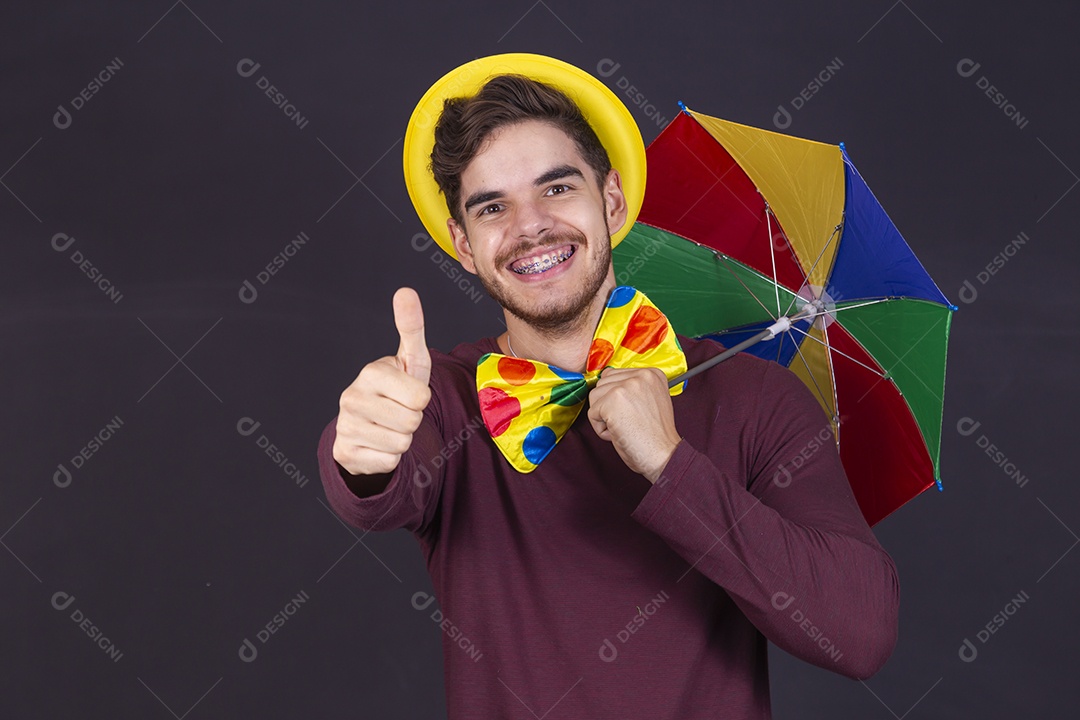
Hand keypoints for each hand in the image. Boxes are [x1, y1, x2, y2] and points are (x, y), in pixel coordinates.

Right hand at [332, 287, 431, 475]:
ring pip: (402, 443)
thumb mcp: (409, 359)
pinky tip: (377, 444)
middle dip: (412, 420)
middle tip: (398, 411)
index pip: (420, 397)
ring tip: (389, 426)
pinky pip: (389, 462)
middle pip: (412, 421)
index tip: (406, 393)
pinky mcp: (345, 453)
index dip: (421, 399)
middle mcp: (352, 397)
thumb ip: (411, 326)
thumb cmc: (396, 388)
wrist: (368, 425)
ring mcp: (345, 427)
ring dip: (402, 439)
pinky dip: (389, 457)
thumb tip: (405, 291)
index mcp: (371, 372)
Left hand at [586, 367, 681, 482]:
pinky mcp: (613, 401)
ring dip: (603, 416)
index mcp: (652, 374)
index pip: (614, 375)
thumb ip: (633, 389)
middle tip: (628, 422)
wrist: (664, 456)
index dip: (616, 398)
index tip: (630, 413)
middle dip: (608, 406)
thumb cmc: (656, 437)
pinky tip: (619, 433)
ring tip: (624, 427)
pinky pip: (592, 413)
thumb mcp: (650, 401)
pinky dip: (601, 429)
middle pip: (602, 383)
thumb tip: (606, 381)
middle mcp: (641, 376)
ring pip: (595, 396)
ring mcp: (626, 386)